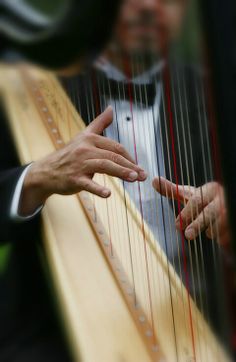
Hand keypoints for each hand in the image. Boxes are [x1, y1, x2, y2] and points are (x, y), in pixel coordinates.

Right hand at [20, 106, 146, 214]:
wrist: (47, 171)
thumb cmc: (69, 154)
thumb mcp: (84, 135)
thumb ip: (99, 123)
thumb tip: (111, 108)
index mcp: (90, 139)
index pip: (115, 147)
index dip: (130, 157)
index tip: (139, 167)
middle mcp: (85, 149)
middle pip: (113, 156)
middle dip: (130, 166)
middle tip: (143, 175)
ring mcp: (79, 164)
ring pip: (105, 166)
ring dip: (121, 172)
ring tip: (134, 179)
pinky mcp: (74, 179)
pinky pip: (88, 184)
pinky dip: (98, 189)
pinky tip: (107, 194)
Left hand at [152, 176, 228, 243]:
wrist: (226, 204)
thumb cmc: (204, 200)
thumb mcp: (189, 194)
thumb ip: (172, 190)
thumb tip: (153, 180)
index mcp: (210, 189)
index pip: (196, 200)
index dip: (186, 213)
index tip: (177, 225)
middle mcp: (221, 198)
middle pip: (208, 213)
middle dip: (197, 225)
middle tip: (187, 235)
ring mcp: (229, 210)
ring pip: (219, 224)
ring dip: (211, 231)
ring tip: (208, 232)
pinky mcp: (233, 220)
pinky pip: (227, 233)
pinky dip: (222, 238)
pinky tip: (220, 238)